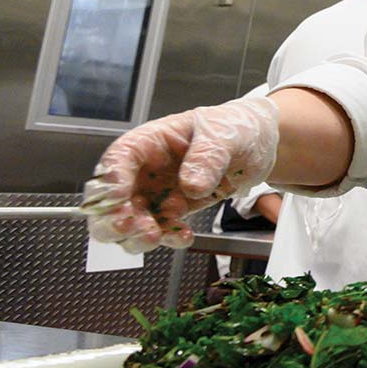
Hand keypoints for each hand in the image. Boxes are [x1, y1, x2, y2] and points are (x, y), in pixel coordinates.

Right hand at [80, 97, 280, 252]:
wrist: (257, 146)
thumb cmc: (232, 128)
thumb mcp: (223, 135)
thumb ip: (206, 157)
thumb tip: (191, 184)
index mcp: (148, 142)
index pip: (118, 158)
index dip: (111, 179)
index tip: (118, 196)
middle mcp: (144, 171)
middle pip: (110, 198)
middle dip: (111, 217)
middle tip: (127, 226)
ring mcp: (156, 194)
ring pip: (130, 222)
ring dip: (136, 235)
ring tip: (155, 236)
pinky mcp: (173, 212)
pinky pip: (162, 231)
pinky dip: (169, 239)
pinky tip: (183, 236)